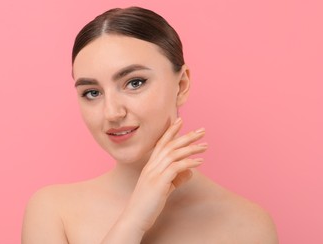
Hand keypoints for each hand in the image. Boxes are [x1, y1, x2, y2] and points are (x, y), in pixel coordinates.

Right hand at [122, 117, 207, 233]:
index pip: (161, 143)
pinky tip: (199, 162)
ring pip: (174, 153)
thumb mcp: (163, 189)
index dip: (171, 131)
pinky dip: (189, 163)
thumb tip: (190, 172)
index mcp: (150, 166)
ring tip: (205, 146)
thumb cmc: (147, 204)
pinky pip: (176, 167)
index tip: (180, 120)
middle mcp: (151, 166)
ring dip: (191, 148)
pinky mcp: (159, 182)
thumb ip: (176, 179)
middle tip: (202, 131)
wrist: (134, 217)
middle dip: (187, 136)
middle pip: (170, 145)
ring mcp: (154, 173)